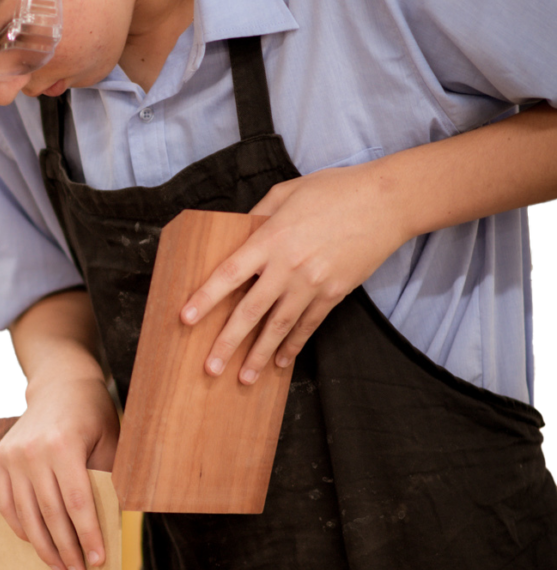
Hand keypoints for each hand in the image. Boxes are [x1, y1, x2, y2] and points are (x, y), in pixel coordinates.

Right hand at [0, 374, 119, 569]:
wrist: (61, 384)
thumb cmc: (93, 414)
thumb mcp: (110, 441)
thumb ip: (107, 480)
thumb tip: (111, 527)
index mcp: (63, 445)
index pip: (77, 504)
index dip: (88, 536)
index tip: (99, 560)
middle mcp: (33, 452)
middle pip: (51, 514)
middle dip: (68, 549)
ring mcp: (12, 456)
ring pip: (27, 515)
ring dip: (44, 547)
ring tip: (61, 568)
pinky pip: (7, 505)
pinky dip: (22, 528)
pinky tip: (37, 544)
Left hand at [180, 162, 405, 385]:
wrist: (385, 203)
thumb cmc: (334, 190)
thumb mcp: (288, 191)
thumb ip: (259, 213)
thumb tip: (240, 231)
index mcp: (270, 238)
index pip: (229, 273)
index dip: (206, 298)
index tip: (185, 318)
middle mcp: (287, 266)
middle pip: (250, 310)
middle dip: (227, 342)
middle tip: (210, 368)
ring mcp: (312, 283)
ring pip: (279, 326)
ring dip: (259, 355)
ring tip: (243, 378)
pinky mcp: (334, 293)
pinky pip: (309, 325)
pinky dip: (294, 345)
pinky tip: (281, 362)